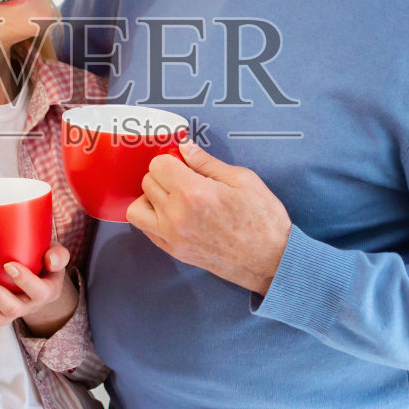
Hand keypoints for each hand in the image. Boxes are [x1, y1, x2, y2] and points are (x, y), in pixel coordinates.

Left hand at [0, 243, 78, 337]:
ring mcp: (9, 315)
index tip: (9, 265)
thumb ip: (58, 255)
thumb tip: (51, 259)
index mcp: (46, 292)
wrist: (34, 279)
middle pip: (12, 309)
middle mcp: (27, 307)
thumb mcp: (56, 255)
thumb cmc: (43, 262)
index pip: (38, 291)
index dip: (24, 280)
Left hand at [126, 140, 291, 294]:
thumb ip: (207, 162)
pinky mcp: (174, 251)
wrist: (271, 260)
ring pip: (137, 208)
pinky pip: (146, 229)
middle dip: (164, 176)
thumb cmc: (262, 219)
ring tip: (173, 197)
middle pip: (147, 182)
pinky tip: (174, 214)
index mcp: (193, 193)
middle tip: (184, 178)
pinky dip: (153, 218)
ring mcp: (172, 237)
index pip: (158, 165)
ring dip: (151, 198)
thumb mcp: (242, 180)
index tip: (184, 163)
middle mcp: (176, 216)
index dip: (172, 159)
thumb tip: (184, 148)